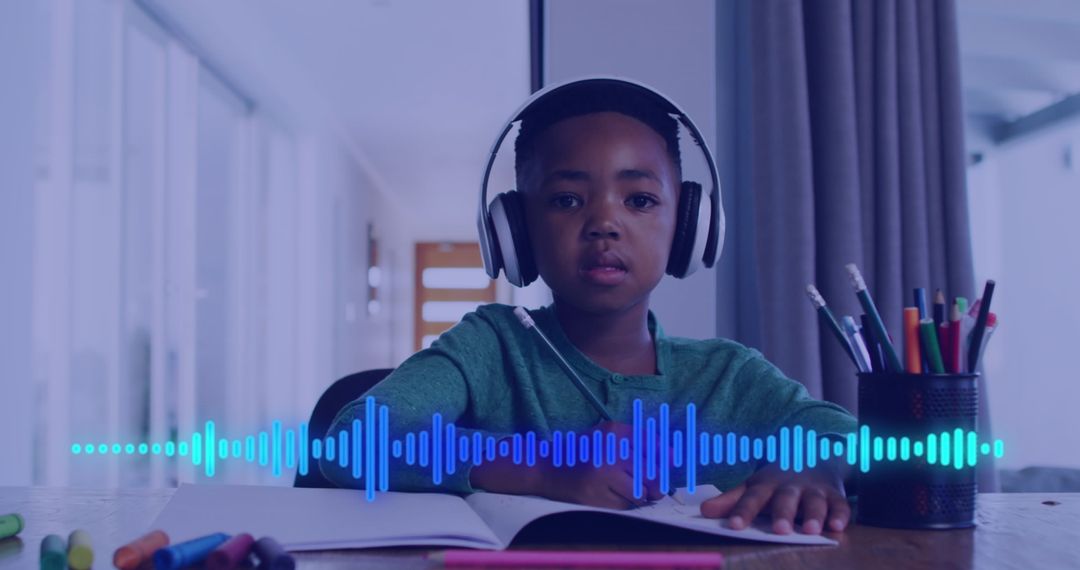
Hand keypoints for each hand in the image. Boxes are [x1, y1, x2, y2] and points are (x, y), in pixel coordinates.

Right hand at [535, 421, 666, 509]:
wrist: (547, 470)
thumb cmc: (582, 451)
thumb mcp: (607, 434)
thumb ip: (639, 438)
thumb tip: (672, 455)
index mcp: (613, 433)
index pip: (652, 445)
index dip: (667, 455)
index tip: (673, 461)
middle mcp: (608, 452)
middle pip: (650, 472)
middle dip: (655, 481)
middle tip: (653, 484)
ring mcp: (601, 477)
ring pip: (639, 493)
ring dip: (639, 494)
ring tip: (628, 488)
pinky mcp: (595, 498)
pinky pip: (624, 506)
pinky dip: (624, 504)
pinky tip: (613, 495)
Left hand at [699, 462, 850, 534]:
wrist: (814, 456)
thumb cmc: (778, 480)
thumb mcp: (754, 486)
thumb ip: (731, 500)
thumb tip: (704, 512)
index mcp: (767, 485)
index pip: (753, 498)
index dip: (743, 511)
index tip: (734, 525)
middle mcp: (790, 486)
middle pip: (785, 499)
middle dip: (783, 514)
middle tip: (779, 530)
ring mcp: (814, 490)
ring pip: (814, 502)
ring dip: (814, 515)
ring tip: (811, 530)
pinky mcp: (835, 495)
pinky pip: (840, 505)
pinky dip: (841, 515)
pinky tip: (838, 526)